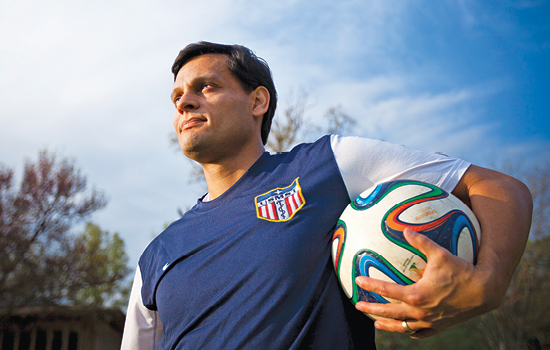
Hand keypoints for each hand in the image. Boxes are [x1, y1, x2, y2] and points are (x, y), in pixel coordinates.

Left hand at [355, 228, 494, 338]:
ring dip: (388, 325)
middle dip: (371, 309)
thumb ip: (421, 241)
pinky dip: (411, 331)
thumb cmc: (462, 270)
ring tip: (376, 323)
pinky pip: (421, 333)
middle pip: (389, 312)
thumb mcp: (440, 253)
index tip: (357, 281)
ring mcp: (429, 321)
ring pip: (403, 326)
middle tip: (357, 305)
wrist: (485, 292)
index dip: (370, 285)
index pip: (386, 290)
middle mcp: (420, 311)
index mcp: (416, 295)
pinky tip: (406, 329)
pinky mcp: (439, 326)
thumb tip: (405, 230)